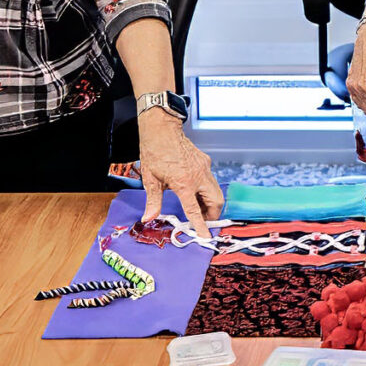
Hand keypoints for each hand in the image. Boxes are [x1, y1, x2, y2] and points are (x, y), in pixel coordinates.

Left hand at [137, 115, 221, 235]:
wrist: (161, 128)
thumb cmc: (154, 152)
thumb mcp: (151, 179)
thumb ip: (153, 201)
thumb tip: (149, 218)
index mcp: (184, 183)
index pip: (195, 210)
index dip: (201, 225)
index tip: (206, 237)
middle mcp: (199, 176)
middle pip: (216, 202)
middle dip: (212, 214)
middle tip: (202, 220)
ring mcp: (204, 168)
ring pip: (216, 191)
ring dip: (210, 203)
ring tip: (197, 207)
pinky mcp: (205, 161)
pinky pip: (211, 180)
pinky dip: (206, 190)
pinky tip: (194, 189)